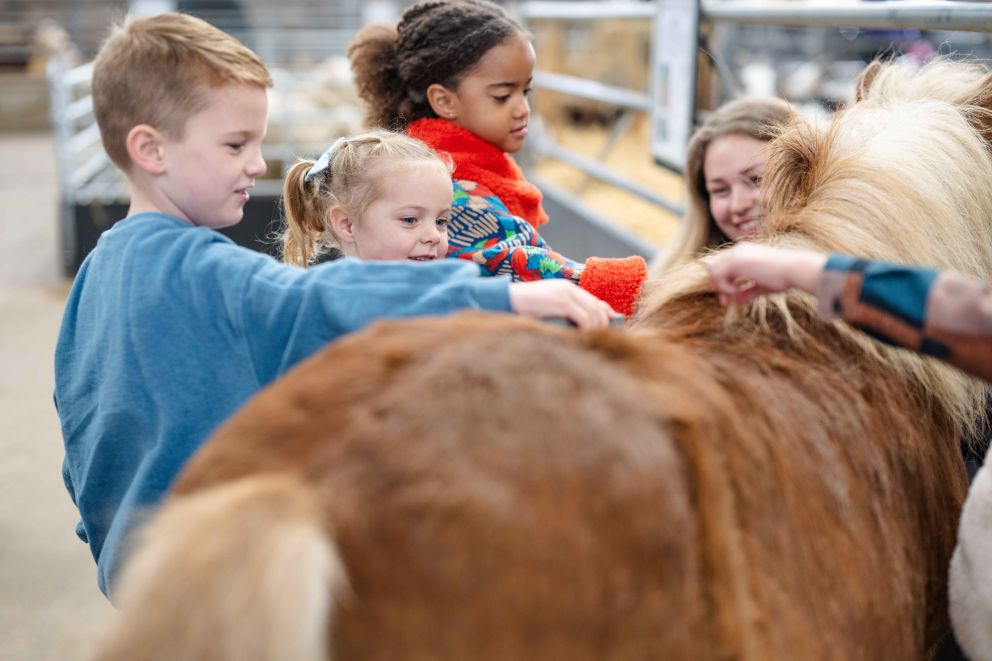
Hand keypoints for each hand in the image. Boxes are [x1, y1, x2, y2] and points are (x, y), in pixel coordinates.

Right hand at [508, 279, 616, 329]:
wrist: (508, 299)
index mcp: (566, 288)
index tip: (610, 326)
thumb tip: (579, 327)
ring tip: (594, 340)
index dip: (605, 314)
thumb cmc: (524, 307)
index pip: (594, 301)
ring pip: (593, 313)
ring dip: (596, 328)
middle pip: (597, 307)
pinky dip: (588, 329)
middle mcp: (569, 289)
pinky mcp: (562, 303)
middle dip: (603, 324)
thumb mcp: (547, 306)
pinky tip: (584, 337)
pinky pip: (584, 318)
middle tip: (604, 338)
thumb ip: (562, 310)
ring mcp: (566, 295)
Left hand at [705, 243, 827, 305]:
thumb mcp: (761, 286)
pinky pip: (717, 276)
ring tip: (733, 297)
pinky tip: (736, 292)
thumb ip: (747, 292)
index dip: (722, 284)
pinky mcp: (735, 261)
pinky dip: (724, 288)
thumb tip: (735, 302)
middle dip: (718, 287)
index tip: (729, 300)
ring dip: (720, 288)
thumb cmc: (784, 277)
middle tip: (726, 302)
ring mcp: (736, 254)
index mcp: (744, 252)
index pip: (723, 267)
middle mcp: (738, 250)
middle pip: (714, 268)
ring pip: (712, 271)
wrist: (794, 270)